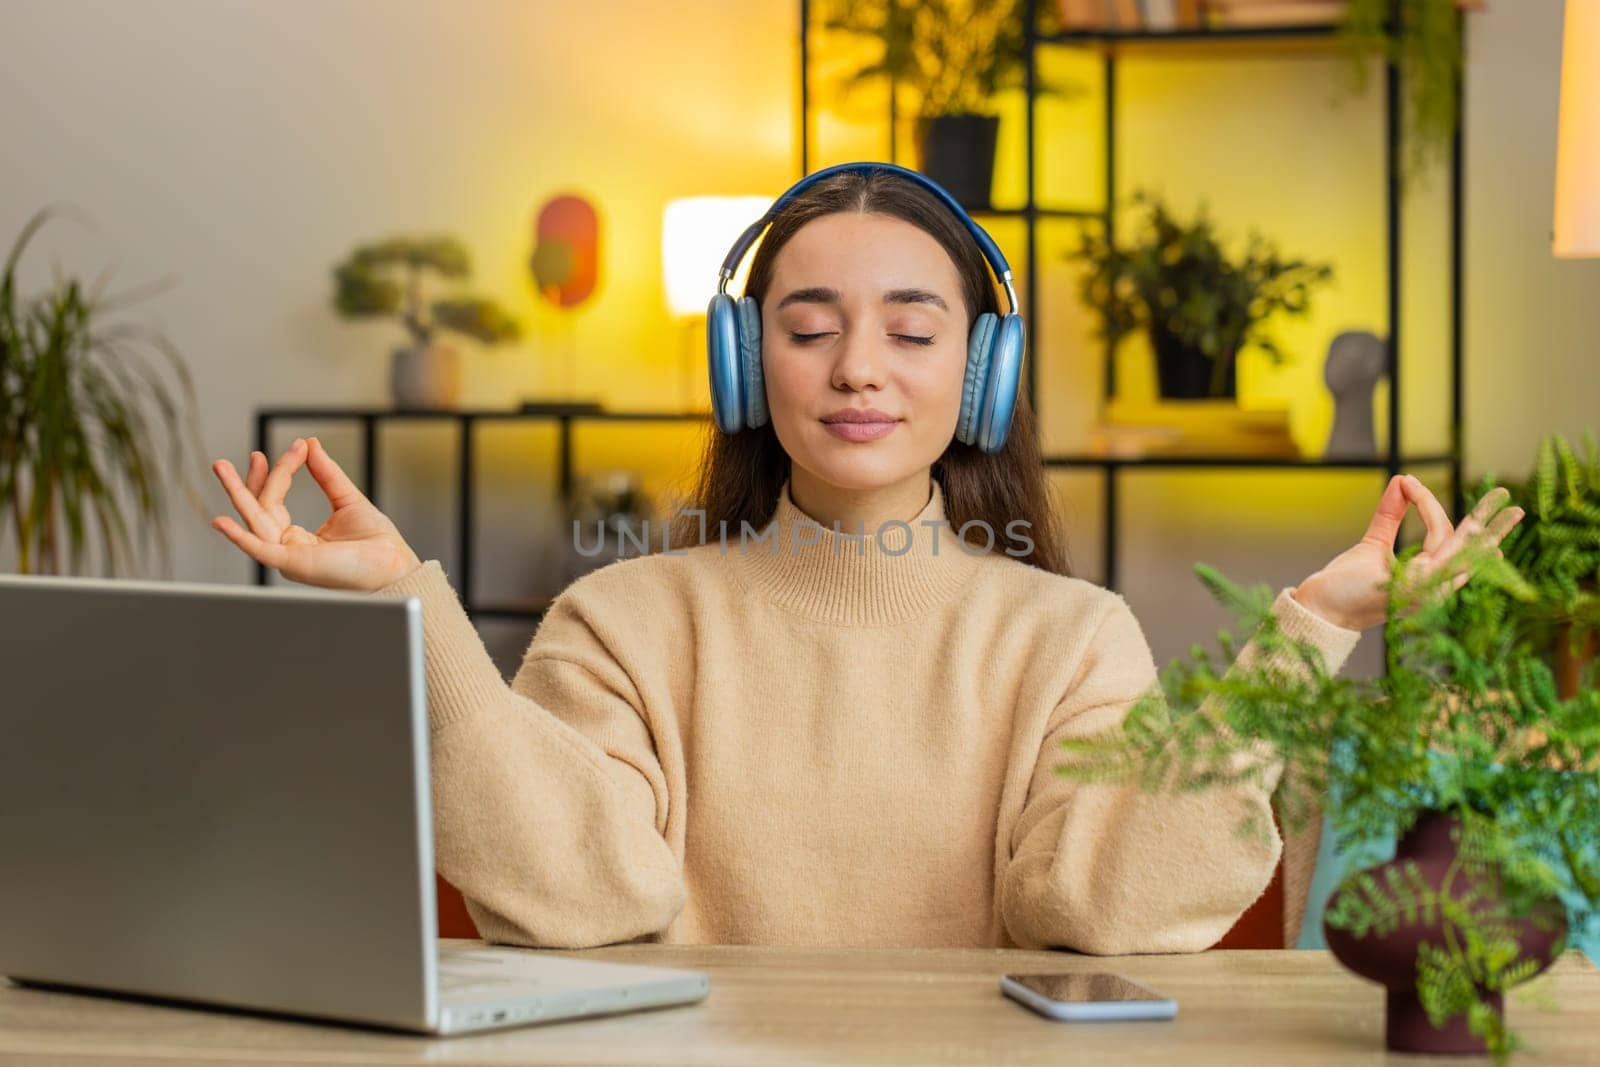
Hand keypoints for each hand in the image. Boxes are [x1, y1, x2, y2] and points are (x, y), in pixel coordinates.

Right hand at [209, 436, 423, 591]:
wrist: (395, 565)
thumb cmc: (376, 543)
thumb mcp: (347, 499)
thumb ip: (326, 473)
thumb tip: (310, 444)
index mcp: (298, 537)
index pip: (275, 500)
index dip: (281, 471)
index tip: (297, 446)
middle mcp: (288, 548)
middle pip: (257, 511)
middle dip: (241, 484)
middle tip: (223, 461)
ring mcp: (288, 557)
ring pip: (254, 521)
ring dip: (236, 494)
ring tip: (221, 467)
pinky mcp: (293, 565)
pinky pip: (260, 551)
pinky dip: (239, 537)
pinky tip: (221, 521)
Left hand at [1291, 474, 1523, 631]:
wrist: (1322, 605)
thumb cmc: (1347, 582)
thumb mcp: (1374, 543)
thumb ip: (1390, 515)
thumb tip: (1403, 479)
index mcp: (1427, 575)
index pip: (1446, 541)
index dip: (1432, 508)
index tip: (1409, 482)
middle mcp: (1433, 585)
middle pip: (1470, 553)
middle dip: (1492, 527)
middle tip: (1512, 505)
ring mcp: (1425, 589)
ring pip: (1460, 552)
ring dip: (1481, 528)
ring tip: (1502, 508)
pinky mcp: (1412, 588)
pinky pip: (1437, 555)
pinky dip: (1443, 531)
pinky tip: (1465, 519)